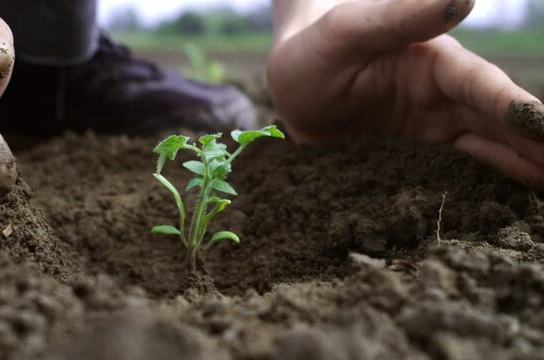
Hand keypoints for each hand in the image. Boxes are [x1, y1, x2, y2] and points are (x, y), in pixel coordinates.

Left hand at [268, 0, 543, 188]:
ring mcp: (431, 127)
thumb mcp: (348, 32)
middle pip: (497, 123)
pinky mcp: (415, 153)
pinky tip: (508, 204)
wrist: (294, 86)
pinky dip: (484, 184)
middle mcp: (442, 95)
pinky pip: (455, 170)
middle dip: (535, 148)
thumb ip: (398, 17)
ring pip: (485, 149)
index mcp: (434, 62)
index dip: (517, 111)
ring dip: (521, 170)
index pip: (483, 88)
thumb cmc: (316, 50)